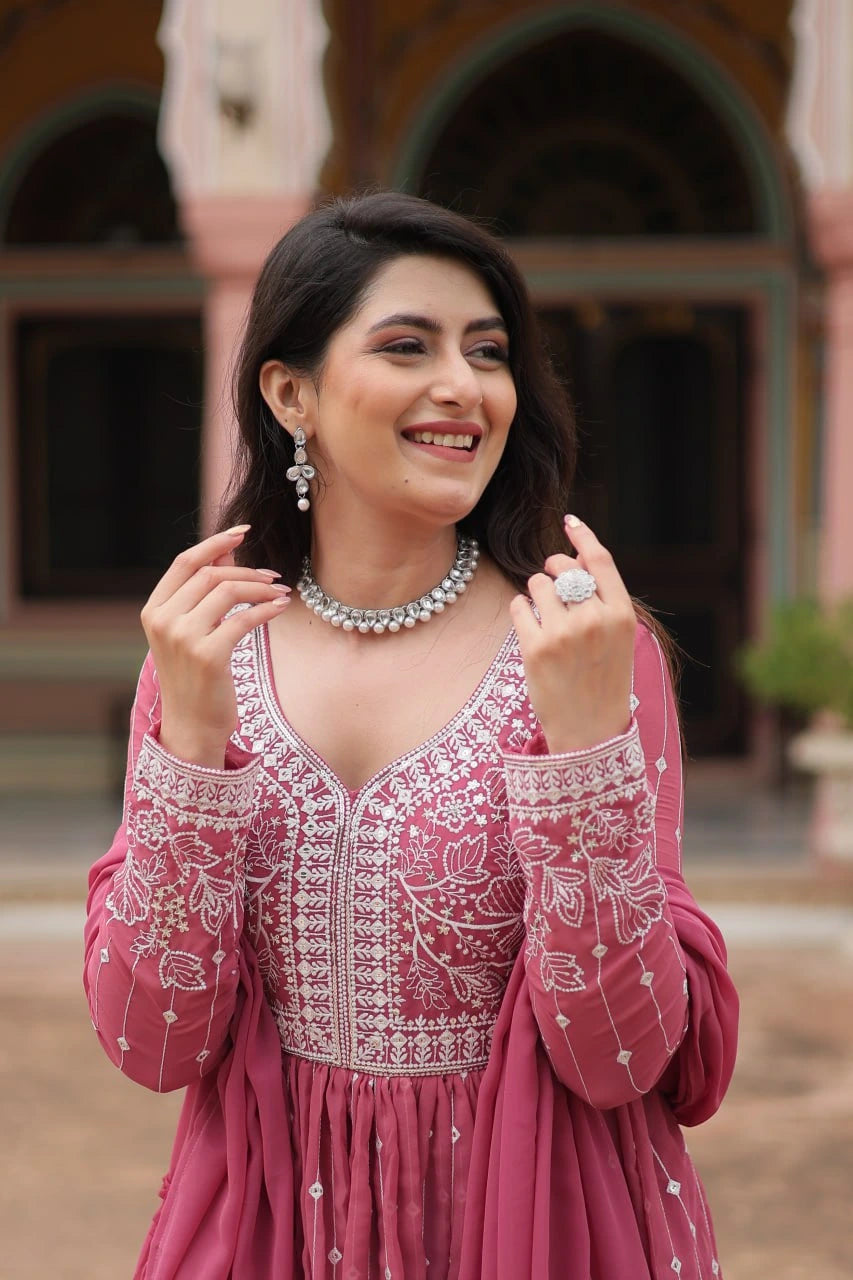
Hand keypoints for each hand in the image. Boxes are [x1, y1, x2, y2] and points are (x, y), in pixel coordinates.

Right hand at [140, 525, 290, 766]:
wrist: (192, 727)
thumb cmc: (194, 677)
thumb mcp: (190, 632)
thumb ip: (202, 594)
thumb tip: (225, 554)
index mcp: (154, 610)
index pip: (184, 562)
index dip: (215, 543)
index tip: (243, 531)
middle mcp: (163, 621)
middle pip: (210, 574)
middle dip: (247, 570)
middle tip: (273, 576)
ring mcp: (183, 639)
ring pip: (228, 591)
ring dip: (260, 588)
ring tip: (280, 592)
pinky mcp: (209, 656)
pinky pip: (244, 619)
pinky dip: (267, 609)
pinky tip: (281, 608)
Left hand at [510, 516, 635, 753]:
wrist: (589, 733)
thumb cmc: (602, 681)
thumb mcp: (617, 638)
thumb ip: (601, 598)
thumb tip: (575, 555)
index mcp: (622, 614)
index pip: (600, 559)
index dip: (583, 537)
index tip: (570, 522)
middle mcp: (595, 619)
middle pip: (565, 568)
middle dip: (554, 569)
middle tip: (553, 587)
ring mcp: (564, 633)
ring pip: (539, 583)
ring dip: (536, 593)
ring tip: (545, 618)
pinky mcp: (535, 648)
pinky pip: (519, 605)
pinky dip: (520, 611)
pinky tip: (530, 629)